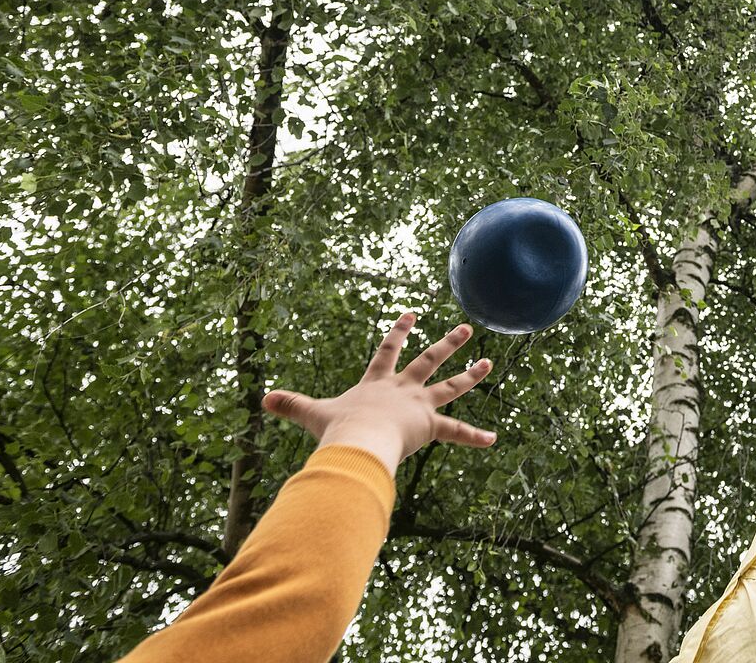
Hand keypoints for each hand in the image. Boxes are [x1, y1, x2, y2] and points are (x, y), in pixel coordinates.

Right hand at [263, 313, 496, 473]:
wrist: (357, 442)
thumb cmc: (336, 429)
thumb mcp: (312, 414)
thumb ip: (291, 406)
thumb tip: (262, 398)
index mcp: (377, 384)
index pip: (389, 350)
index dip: (399, 331)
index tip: (411, 313)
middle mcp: (402, 389)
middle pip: (429, 359)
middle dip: (449, 343)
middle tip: (466, 329)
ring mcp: (419, 405)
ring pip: (451, 386)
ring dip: (471, 375)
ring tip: (489, 364)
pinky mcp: (430, 425)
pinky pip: (456, 432)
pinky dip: (474, 437)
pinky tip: (493, 438)